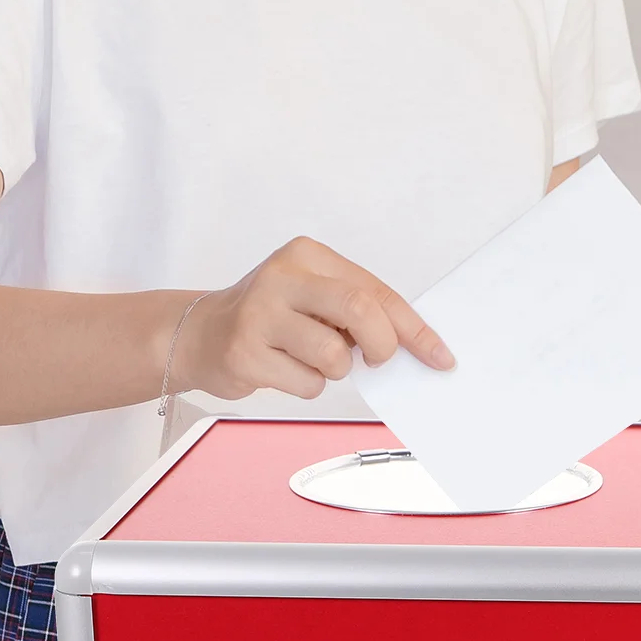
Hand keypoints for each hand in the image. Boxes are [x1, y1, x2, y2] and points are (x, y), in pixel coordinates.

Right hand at [171, 237, 453, 401]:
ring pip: (333, 357)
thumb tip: (411, 343)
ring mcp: (259, 314)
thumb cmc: (270, 317)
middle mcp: (282, 276)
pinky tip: (284, 369)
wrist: (201, 334)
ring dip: (335, 371)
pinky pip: (307, 383)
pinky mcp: (245, 353)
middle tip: (377, 360)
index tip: (439, 356)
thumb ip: (356, 309)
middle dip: (382, 346)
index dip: (413, 328)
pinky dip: (307, 385)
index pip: (375, 289)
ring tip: (311, 359)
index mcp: (306, 255)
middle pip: (359, 311)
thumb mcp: (313, 295)